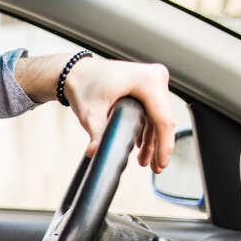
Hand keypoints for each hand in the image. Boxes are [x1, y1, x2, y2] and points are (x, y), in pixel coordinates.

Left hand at [15, 54, 175, 172]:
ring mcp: (154, 79)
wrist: (76, 72)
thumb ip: (96, 134)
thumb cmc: (83, 85)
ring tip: (145, 162)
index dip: (164, 146)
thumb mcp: (90, 113)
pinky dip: (148, 128)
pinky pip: (153, 110)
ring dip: (153, 139)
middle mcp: (155, 77)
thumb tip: (95, 154)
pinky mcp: (148, 84)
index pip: (163, 119)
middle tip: (155, 168)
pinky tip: (141, 146)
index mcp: (147, 80)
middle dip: (159, 146)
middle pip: (164, 118)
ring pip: (159, 116)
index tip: (161, 164)